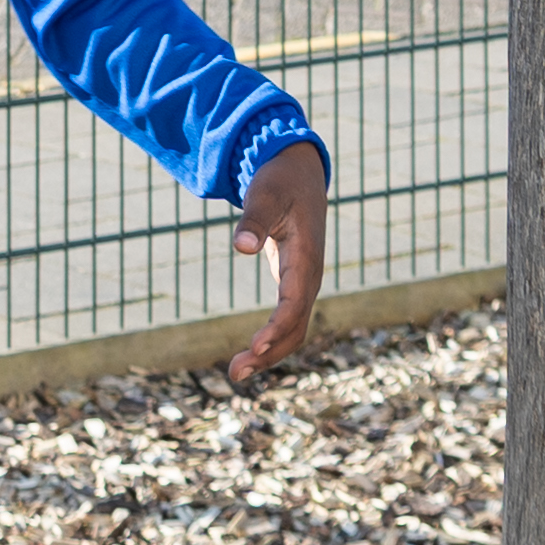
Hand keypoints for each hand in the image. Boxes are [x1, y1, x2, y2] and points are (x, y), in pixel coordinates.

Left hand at [221, 143, 329, 384]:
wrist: (299, 171)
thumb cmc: (280, 181)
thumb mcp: (265, 195)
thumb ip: (253, 220)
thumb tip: (240, 247)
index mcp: (306, 258)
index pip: (294, 303)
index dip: (276, 327)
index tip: (255, 347)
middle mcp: (309, 276)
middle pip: (296, 327)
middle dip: (269, 353)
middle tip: (235, 373)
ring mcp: (304, 282)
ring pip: (294, 329)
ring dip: (269, 352)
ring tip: (236, 372)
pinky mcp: (294, 282)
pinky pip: (288, 319)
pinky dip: (272, 339)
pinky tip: (251, 353)